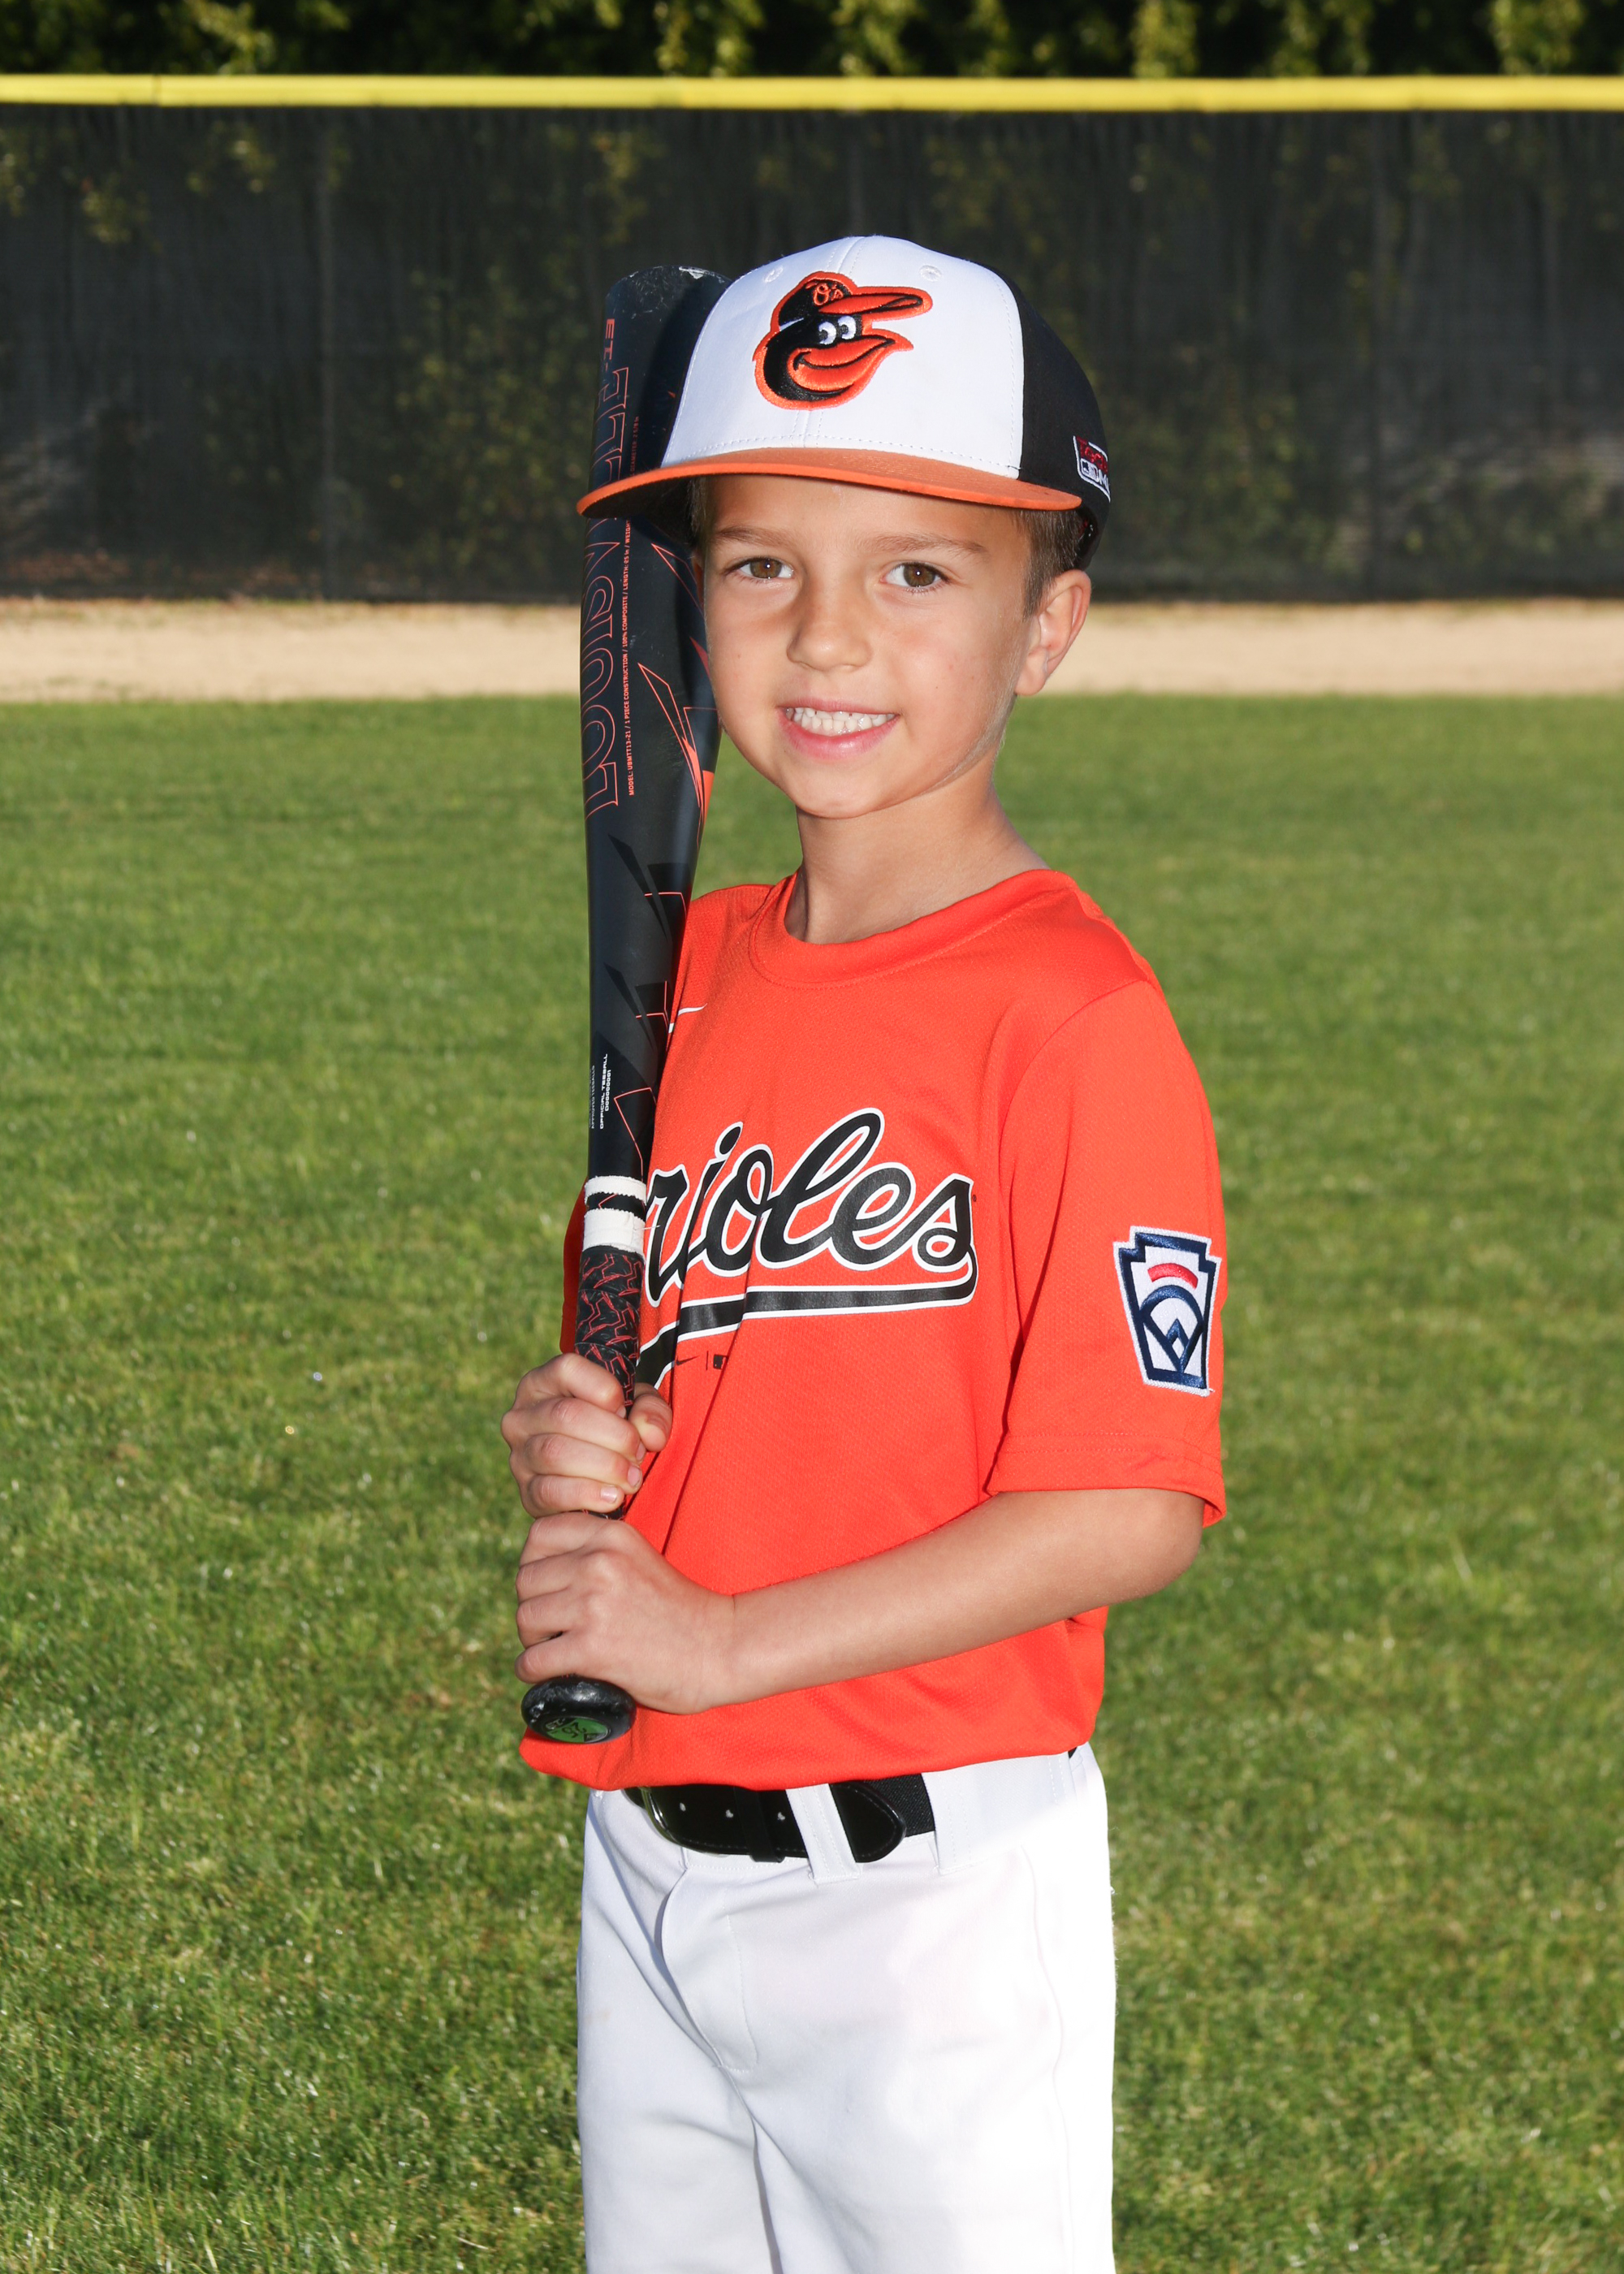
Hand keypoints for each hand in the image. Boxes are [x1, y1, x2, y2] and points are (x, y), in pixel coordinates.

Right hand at [500, 1351, 671, 1519]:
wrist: (597, 1482)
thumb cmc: (613, 1433)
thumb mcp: (636, 1409)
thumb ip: (651, 1410)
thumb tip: (650, 1433)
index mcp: (543, 1384)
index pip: (567, 1369)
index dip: (604, 1388)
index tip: (625, 1409)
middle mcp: (522, 1416)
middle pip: (566, 1414)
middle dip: (613, 1435)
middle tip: (638, 1453)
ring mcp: (520, 1455)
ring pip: (556, 1453)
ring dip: (604, 1466)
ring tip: (632, 1477)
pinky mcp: (527, 1493)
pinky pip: (550, 1492)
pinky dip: (588, 1495)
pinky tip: (613, 1497)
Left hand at [515, 1512, 736, 1715]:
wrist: (718, 1648)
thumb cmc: (677, 1609)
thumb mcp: (637, 1557)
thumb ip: (596, 1552)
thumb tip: (538, 1567)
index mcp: (611, 1534)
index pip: (539, 1535)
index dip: (535, 1564)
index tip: (547, 1586)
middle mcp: (599, 1562)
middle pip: (526, 1579)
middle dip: (533, 1605)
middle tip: (552, 1626)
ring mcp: (593, 1604)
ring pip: (525, 1618)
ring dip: (533, 1639)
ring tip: (555, 1649)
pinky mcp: (592, 1647)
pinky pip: (533, 1660)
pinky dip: (532, 1671)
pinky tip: (547, 1674)